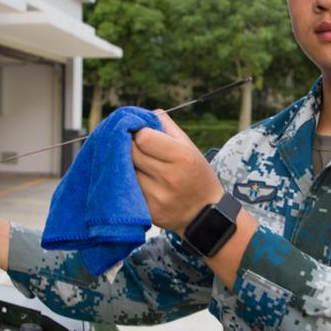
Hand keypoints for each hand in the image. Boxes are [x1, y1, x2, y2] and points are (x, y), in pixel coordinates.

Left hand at [131, 110, 222, 233]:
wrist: (204, 215)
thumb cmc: (195, 174)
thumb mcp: (189, 147)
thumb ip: (166, 126)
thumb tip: (139, 115)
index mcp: (182, 157)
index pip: (143, 137)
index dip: (139, 133)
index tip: (142, 135)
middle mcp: (170, 178)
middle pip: (131, 152)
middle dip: (130, 146)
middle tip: (134, 147)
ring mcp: (157, 197)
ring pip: (125, 171)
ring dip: (126, 165)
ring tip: (137, 164)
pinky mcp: (148, 212)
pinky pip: (127, 190)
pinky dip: (127, 183)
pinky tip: (136, 181)